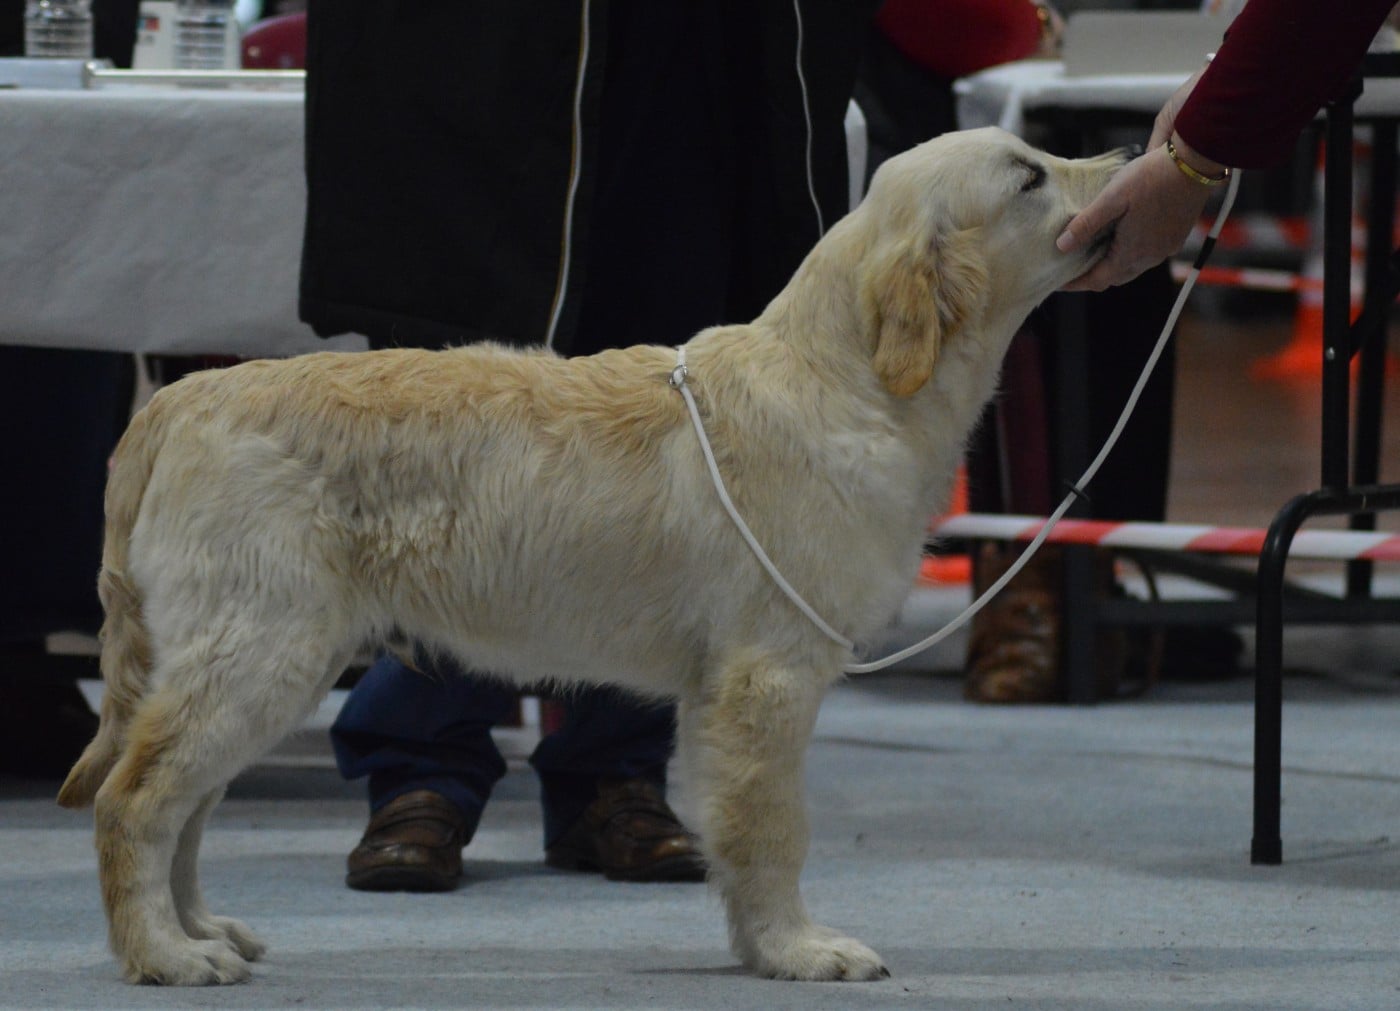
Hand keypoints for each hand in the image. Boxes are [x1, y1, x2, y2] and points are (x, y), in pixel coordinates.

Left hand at [1055, 68, 1216, 290]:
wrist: (1196, 163)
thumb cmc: (1153, 177)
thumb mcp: (1112, 198)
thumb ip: (1086, 224)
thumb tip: (1062, 246)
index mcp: (1132, 252)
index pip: (1097, 280)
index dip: (1076, 284)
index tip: (1059, 282)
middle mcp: (1150, 257)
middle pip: (1114, 277)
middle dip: (1092, 276)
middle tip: (1071, 268)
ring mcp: (1165, 248)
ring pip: (1132, 267)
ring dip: (1111, 265)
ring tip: (1091, 253)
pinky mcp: (1175, 237)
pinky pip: (1147, 255)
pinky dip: (1129, 254)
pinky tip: (1120, 238)